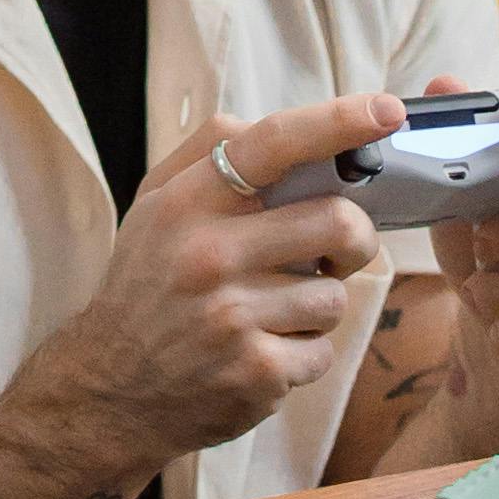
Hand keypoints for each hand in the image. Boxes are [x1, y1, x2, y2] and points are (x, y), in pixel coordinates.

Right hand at [35, 85, 396, 464]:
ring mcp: (233, 316)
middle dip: (354, 238)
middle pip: (336, 221)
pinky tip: (264, 351)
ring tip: (274, 311)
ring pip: (336, 294)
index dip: (337, 122)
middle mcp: (208, 253)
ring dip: (319, 303)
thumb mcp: (154, 208)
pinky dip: (304, 352)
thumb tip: (289, 130)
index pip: (271, 145)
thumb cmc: (147, 287)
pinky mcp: (257, 371)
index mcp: (186, 202)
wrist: (112, 388)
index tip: (386, 110)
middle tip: (334, 250)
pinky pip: (323, 349)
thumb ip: (211, 158)